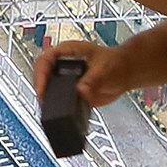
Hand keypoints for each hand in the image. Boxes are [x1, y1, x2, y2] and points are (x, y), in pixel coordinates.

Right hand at [35, 36, 161, 106]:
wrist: (126, 73)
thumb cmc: (116, 62)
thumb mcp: (104, 68)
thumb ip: (92, 80)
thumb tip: (80, 92)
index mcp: (68, 51)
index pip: (45, 60)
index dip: (40, 74)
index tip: (42, 89)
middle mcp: (63, 64)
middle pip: (42, 75)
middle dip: (41, 90)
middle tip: (44, 103)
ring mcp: (66, 78)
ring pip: (48, 89)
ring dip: (47, 100)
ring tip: (50, 111)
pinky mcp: (71, 92)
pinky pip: (59, 100)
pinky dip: (58, 108)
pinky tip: (61, 115)